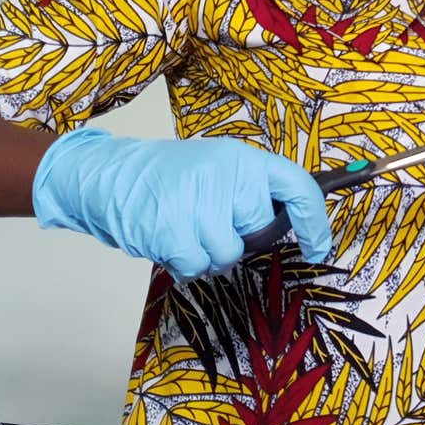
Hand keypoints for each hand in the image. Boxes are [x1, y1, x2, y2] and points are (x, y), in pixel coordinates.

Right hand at [32, 127, 330, 279]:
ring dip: (207, 253)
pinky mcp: (172, 230)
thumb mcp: (216, 168)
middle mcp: (225, 176)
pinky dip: (185, 263)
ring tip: (184, 227)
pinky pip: (198, 266)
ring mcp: (197, 202)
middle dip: (237, 236)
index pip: (296, 187)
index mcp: (242, 158)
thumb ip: (249, 191)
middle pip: (258, 231)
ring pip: (228, 255)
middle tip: (207, 218)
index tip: (318, 248)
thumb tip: (291, 225)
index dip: (315, 221)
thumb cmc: (168, 177)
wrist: (106, 175)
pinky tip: (169, 239)